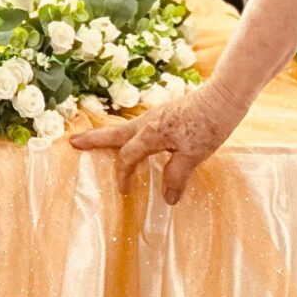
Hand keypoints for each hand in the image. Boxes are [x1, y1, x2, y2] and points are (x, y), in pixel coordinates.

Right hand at [68, 81, 247, 204]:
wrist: (224, 97)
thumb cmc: (209, 125)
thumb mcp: (194, 155)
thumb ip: (176, 176)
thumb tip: (167, 199)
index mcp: (151, 133)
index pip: (127, 157)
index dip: (123, 175)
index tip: (124, 191)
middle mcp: (148, 122)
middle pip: (114, 134)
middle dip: (93, 139)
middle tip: (73, 142)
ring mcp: (156, 116)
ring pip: (126, 129)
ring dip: (110, 136)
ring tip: (97, 141)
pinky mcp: (166, 114)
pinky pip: (139, 127)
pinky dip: (129, 135)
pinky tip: (136, 140)